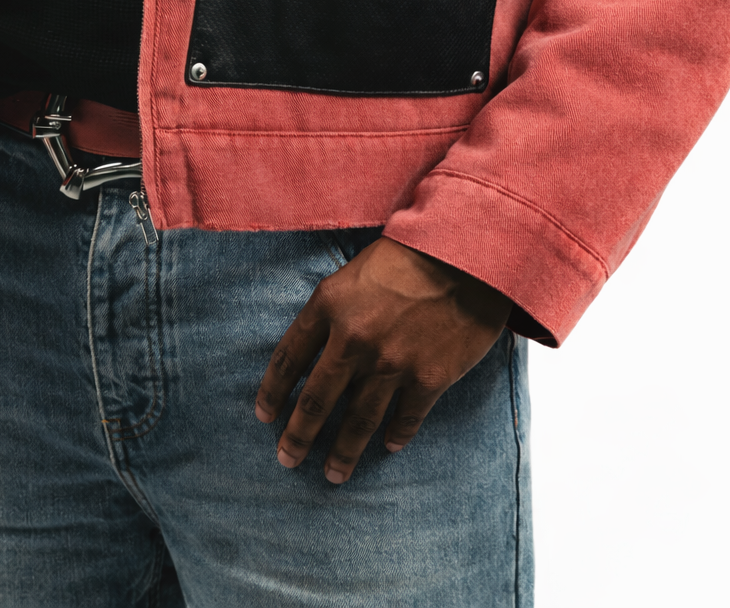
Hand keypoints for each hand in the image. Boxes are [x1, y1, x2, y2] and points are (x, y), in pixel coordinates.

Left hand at [255, 236, 509, 483]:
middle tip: (286, 459)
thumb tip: (316, 351)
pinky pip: (405, 419)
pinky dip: (395, 435)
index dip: (272, 392)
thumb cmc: (407, 256)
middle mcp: (354, 339)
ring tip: (332, 474)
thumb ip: (332, 310)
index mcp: (329, 305)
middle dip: (297, 436)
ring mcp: (391, 363)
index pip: (287, 358)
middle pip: (315, 400)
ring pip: (357, 421)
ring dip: (342, 453)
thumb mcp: (353, 273)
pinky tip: (388, 446)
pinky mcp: (429, 378)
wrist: (465, 255)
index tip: (265, 416)